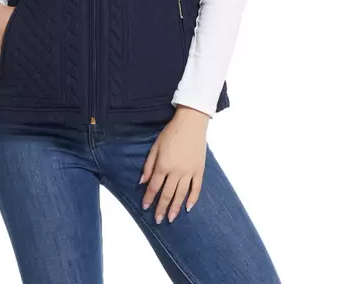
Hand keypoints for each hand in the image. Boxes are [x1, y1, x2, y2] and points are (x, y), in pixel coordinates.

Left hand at [139, 105, 209, 223]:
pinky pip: (196, 188)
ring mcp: (189, 171)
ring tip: (171, 219)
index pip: (154, 186)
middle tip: (158, 220)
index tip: (145, 207)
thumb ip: (148, 165)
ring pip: (181, 195)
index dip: (149, 198)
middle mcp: (176, 171)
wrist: (191, 122)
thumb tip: (142, 181)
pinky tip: (188, 208)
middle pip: (167, 194)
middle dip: (161, 208)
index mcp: (163, 164)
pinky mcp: (199, 170)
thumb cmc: (171, 132)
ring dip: (175, 208)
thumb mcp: (155, 146)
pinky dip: (193, 199)